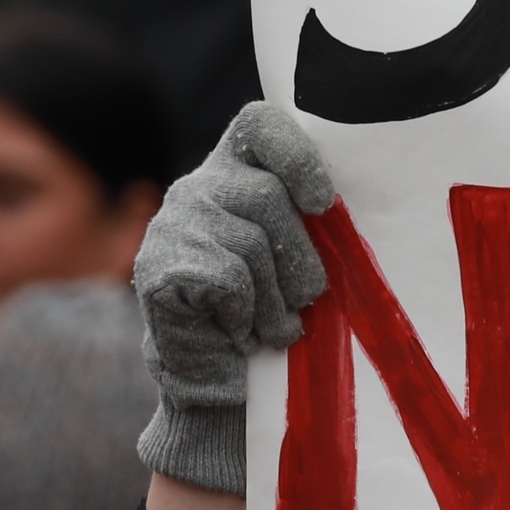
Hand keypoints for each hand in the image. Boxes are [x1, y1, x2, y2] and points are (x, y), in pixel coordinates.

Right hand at [134, 101, 335, 496]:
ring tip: (270, 329)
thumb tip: (351, 212)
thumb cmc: (268, 317)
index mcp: (234, 174)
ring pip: (250, 244)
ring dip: (274, 300)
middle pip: (268, 196)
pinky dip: (242, 316)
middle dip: (299, 260)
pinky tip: (235, 332)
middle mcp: (198, 188)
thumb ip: (308, 222)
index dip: (296, 153)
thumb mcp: (292, 259)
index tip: (323, 202)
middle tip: (303, 304)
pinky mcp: (157, 267)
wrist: (215, 384)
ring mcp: (173, 224)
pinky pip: (226, 280)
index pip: (260, 125)